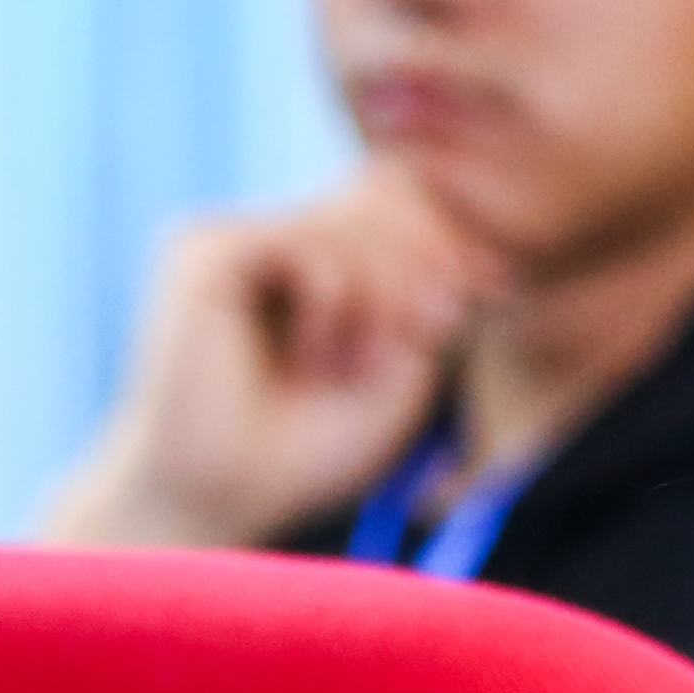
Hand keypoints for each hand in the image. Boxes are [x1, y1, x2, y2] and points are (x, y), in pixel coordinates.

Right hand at [34, 172, 491, 548]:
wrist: (223, 499)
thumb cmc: (306, 449)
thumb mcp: (399, 367)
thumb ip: (421, 285)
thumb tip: (429, 200)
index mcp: (310, 258)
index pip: (394, 195)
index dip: (447, 235)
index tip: (488, 286)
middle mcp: (269, 235)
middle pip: (382, 193)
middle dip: (425, 263)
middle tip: (428, 330)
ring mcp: (232, 236)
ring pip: (350, 219)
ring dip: (382, 295)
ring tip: (355, 364)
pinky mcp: (205, 251)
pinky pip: (306, 241)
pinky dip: (335, 299)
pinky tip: (314, 353)